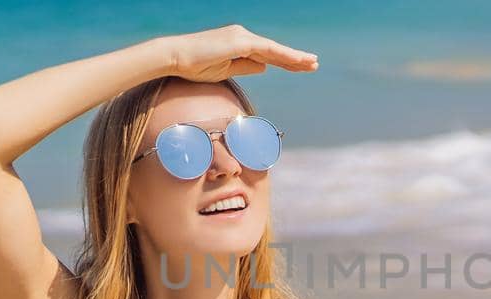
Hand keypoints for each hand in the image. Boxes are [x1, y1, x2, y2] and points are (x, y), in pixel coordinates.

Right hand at [157, 24, 318, 81]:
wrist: (175, 57)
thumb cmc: (194, 66)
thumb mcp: (225, 70)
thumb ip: (245, 67)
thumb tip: (264, 67)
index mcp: (239, 43)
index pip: (267, 54)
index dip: (285, 61)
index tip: (301, 67)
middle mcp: (242, 36)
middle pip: (274, 50)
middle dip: (295, 59)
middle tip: (314, 64)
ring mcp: (242, 37)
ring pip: (274, 50)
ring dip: (294, 58)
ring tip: (312, 64)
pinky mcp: (240, 41)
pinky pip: (267, 50)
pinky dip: (283, 56)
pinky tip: (297, 62)